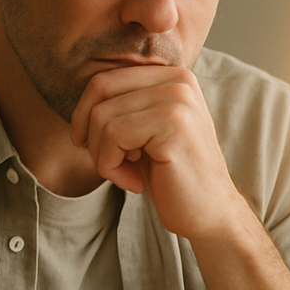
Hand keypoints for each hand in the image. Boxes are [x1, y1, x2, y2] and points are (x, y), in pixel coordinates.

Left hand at [70, 64, 240, 242]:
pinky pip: (113, 137)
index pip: (106, 78)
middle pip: (100, 90)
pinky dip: (111, 167)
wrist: (210, 213)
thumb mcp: (146, 132)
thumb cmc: (172, 176)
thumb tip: (80, 100)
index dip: (86, 115)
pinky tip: (136, 183)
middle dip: (90, 131)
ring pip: (102, 116)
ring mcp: (178, 101)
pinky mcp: (173, 126)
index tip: (101, 148)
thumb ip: (123, 106)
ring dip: (103, 155)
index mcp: (174, 77)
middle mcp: (179, 81)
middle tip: (108, 162)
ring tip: (128, 175)